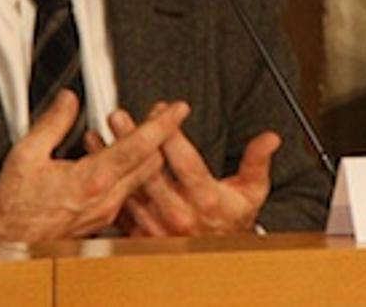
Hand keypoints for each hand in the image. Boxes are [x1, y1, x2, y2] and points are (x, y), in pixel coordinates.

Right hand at [0, 91, 187, 243]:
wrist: (10, 243)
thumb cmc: (15, 207)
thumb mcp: (26, 155)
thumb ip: (52, 123)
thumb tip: (69, 100)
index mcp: (91, 180)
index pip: (138, 146)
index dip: (162, 124)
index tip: (178, 109)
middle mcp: (106, 199)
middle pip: (151, 162)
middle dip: (160, 135)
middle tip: (160, 114)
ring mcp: (108, 211)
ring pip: (142, 177)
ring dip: (146, 152)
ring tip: (138, 130)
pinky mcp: (105, 219)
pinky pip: (130, 190)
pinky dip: (131, 169)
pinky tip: (117, 157)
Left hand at [91, 102, 276, 236]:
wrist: (218, 258)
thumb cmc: (233, 219)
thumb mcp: (252, 191)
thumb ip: (257, 161)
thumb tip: (271, 138)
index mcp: (204, 197)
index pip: (183, 160)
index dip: (170, 131)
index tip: (163, 108)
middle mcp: (179, 212)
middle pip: (150, 170)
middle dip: (132, 139)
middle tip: (117, 115)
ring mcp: (157, 225)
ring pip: (129, 188)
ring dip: (112, 161)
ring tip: (96, 136)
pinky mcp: (142, 234)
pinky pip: (118, 208)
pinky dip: (105, 186)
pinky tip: (95, 167)